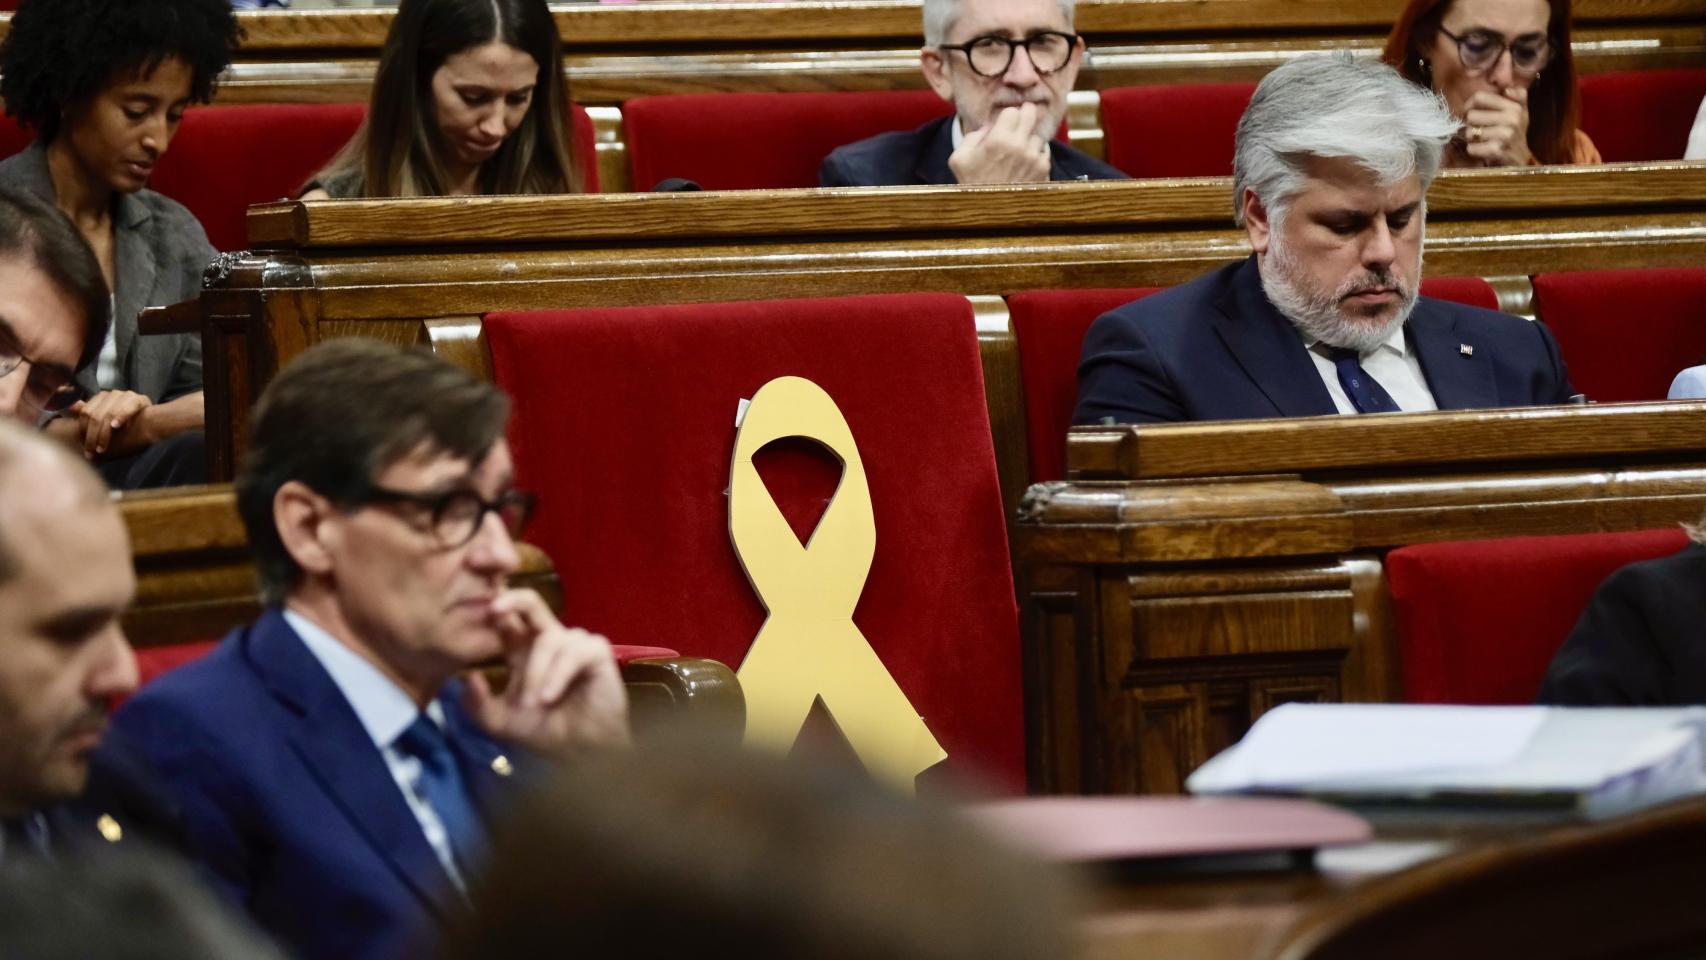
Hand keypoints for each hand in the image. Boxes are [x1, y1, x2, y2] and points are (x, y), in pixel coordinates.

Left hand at [71, 390, 152, 458]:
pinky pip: (128, 407)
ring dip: (104, 433)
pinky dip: (121, 416)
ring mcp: (127, 395)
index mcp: (101, 397)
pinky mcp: (140, 400)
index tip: (85, 447)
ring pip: (109, 414)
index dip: (84, 431)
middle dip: (92, 436)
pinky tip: (116, 426)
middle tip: (92, 452)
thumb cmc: (128, 425)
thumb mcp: (105, 420)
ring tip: (102, 448)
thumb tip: (70, 406)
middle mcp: (112, 394)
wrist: (156, 423)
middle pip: (95, 415)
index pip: (86, 413)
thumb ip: (88, 412)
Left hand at [463, 588, 630, 753]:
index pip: (506, 619)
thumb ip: (477, 705)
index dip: (491, 610)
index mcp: (523, 651)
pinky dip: (559, 674)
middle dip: (513, 599)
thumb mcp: (500, 722)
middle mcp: (548, 641)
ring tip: (533, 703)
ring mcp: (574, 645)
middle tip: (493, 608)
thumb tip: (467, 677)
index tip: (473, 609)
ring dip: (536, 672)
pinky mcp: (596, 654)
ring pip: (549, 639)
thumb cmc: (544, 732)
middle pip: (531, 603)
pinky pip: (574, 652)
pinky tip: (549, 697)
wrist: (580, 753)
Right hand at [948, 103, 1050, 184]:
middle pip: (1031, 114)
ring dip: (1028, 141)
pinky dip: (1034, 157)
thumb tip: (991, 127)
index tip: (1007, 120)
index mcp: (998, 139)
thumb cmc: (972, 185)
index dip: (1008, 115)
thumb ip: (973, 136)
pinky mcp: (1043, 170)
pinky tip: (1023, 167)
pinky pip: (1042, 154)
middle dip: (1025, 115)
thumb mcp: (959, 158)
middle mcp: (1020, 146)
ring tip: (1016, 154)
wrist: (990, 212)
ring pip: (1036, 136)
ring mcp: (1034, 158)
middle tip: (1022, 118)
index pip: (1013, 111)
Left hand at [1463, 87, 1531, 166]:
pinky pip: (1471, 147)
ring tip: (1483, 140)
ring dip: (1472, 138)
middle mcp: (1512, 119)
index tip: (1470, 112)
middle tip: (1479, 129)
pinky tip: (1483, 150)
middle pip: (1471, 115)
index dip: (1469, 105)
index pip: (1479, 97)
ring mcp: (1505, 135)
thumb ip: (1516, 95)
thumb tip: (1507, 89)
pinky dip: (1474, 150)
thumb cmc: (1514, 133)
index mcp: (1515, 106)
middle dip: (1471, 124)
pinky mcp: (1497, 150)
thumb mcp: (1520, 111)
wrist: (1520, 160)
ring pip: (1469, 132)